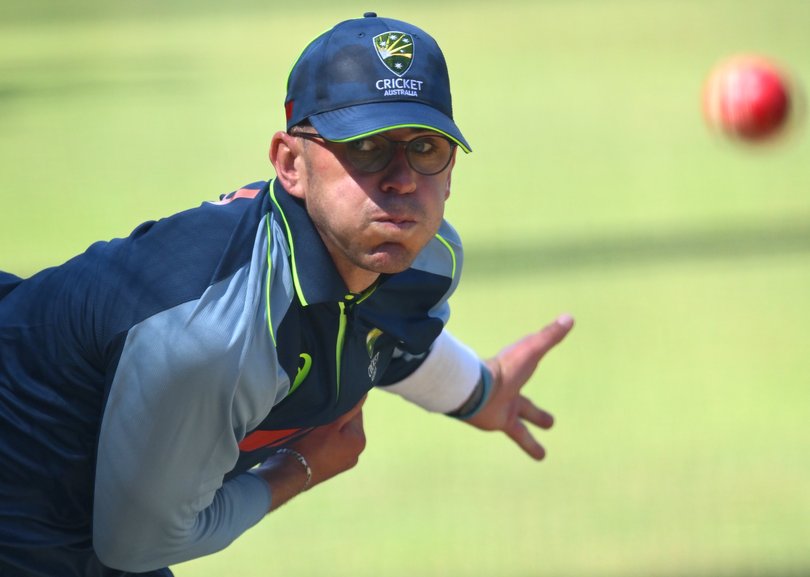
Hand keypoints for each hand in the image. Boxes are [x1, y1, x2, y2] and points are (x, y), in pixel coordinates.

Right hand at [252, 395, 366, 510]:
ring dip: (329, 430)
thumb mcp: (330, 421)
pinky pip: (331, 447)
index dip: (341, 405)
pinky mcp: (331, 469)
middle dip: (335, 418)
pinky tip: (312, 441)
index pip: (356, 412)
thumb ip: (349, 408)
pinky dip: (324, 442)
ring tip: (313, 429)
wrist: (291, 473)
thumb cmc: (311, 445)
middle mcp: (356, 454)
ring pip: (338, 436)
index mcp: (360, 441)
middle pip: (347, 425)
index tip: (326, 404)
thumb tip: (364, 395)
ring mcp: (344, 463)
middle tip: (318, 416)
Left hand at [464, 314, 573, 459]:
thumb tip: (570, 317)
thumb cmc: (505, 367)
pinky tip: (541, 456)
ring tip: (542, 451)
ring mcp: (504, 407)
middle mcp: (510, 390)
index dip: (535, 357)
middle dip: (536, 411)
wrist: (476, 388)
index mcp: (517, 370)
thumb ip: (550, 335)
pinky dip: (531, 446)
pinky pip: (520, 437)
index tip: (537, 354)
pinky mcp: (501, 422)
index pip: (529, 363)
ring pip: (523, 423)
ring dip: (533, 435)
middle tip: (549, 422)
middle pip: (526, 402)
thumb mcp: (532, 349)